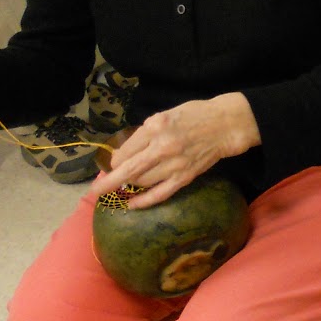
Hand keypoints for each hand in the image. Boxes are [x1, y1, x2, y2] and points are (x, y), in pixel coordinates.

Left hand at [93, 93, 259, 208]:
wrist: (226, 125)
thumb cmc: (194, 115)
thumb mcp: (165, 115)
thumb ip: (145, 133)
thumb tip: (124, 154)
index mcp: (155, 126)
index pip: (125, 150)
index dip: (113, 162)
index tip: (110, 166)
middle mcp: (162, 146)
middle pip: (128, 170)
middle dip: (108, 183)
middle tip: (95, 192)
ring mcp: (174, 163)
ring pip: (142, 182)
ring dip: (129, 186)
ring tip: (122, 188)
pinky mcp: (185, 176)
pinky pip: (160, 193)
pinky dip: (143, 201)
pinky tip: (131, 205)